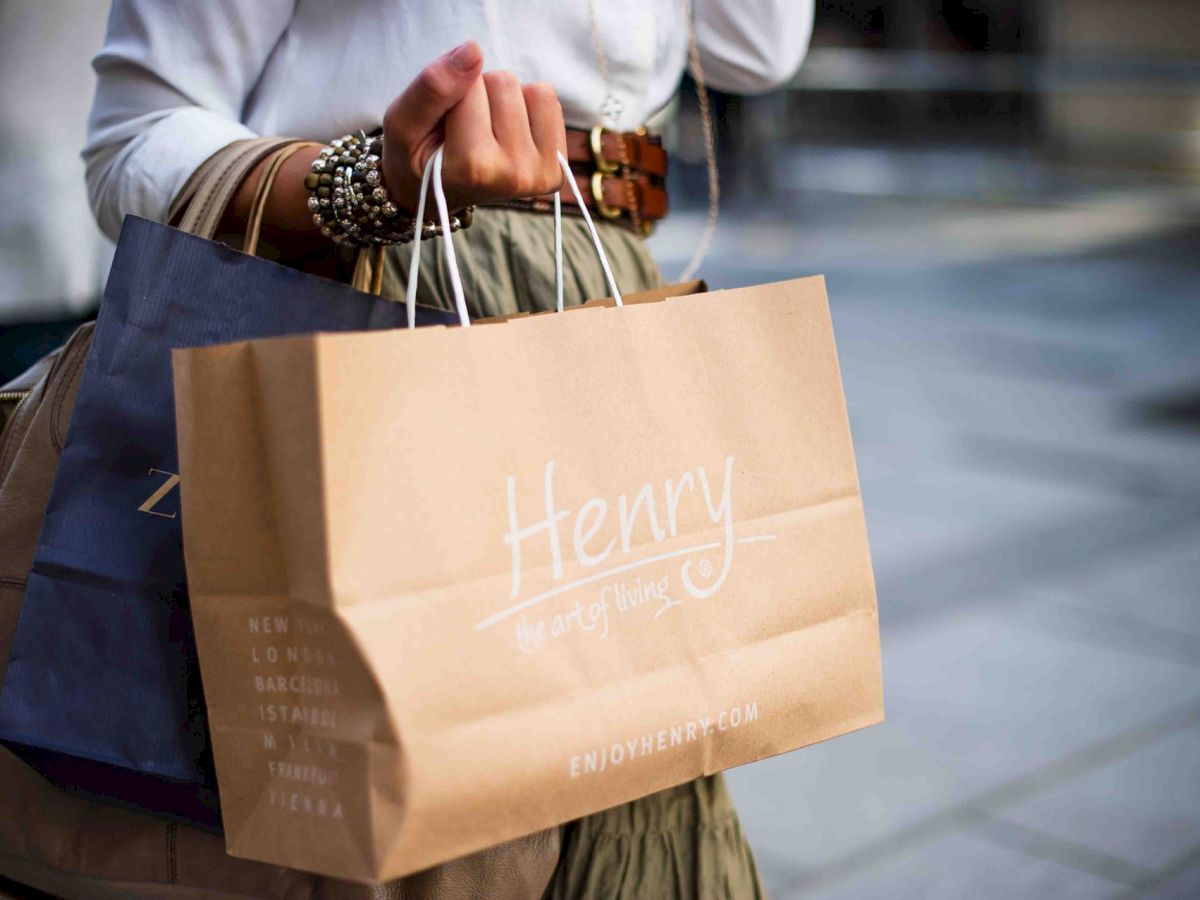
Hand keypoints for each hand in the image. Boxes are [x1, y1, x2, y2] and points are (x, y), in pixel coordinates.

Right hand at [382, 41, 566, 213]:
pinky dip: (528, 109)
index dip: (452, 93)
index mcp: (474, 167)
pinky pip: (550, 103)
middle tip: (464, 130)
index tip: (444, 126)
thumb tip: (474, 50)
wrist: (435, 194)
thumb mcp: (403, 123)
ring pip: (532, 90)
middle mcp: (513, 174)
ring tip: (486, 132)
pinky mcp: (556, 168)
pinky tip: (508, 135)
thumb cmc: (416, 158)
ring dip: (506, 101)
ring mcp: (540, 173)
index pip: (469, 83)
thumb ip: (433, 87)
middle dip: (480, 95)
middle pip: (504, 82)